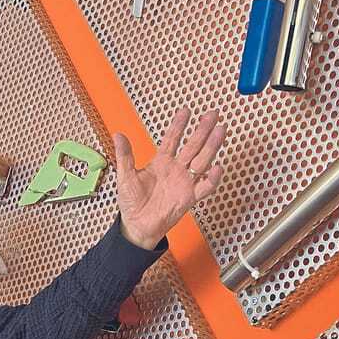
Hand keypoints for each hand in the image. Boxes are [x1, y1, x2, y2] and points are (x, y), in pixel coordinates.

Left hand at [112, 107, 226, 249]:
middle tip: (213, 114)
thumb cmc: (131, 203)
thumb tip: (118, 135)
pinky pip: (204, 187)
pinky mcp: (189, 198)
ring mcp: (184, 182)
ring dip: (211, 146)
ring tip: (220, 131)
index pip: (172, 139)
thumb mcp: (125, 176)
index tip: (186, 111)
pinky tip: (217, 167)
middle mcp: (176, 169)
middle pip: (193, 146)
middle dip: (203, 130)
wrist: (137, 226)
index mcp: (161, 162)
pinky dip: (212, 179)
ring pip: (202, 161)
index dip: (179, 125)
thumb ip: (124, 156)